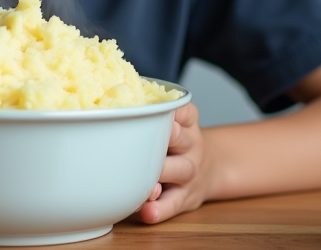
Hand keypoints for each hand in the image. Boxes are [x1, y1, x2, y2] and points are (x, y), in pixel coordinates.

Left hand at [134, 102, 211, 222]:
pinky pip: (174, 203)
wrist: (212, 170)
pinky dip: (160, 209)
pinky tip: (147, 211)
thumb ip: (153, 117)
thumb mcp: (178, 123)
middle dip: (167, 138)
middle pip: (182, 140)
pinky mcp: (186, 197)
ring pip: (179, 171)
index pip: (185, 112)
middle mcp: (192, 145)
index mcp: (187, 123)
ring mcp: (190, 172)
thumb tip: (109, 110)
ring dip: (160, 174)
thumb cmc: (179, 143)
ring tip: (146, 179)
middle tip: (148, 137)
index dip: (173, 111)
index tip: (158, 109)